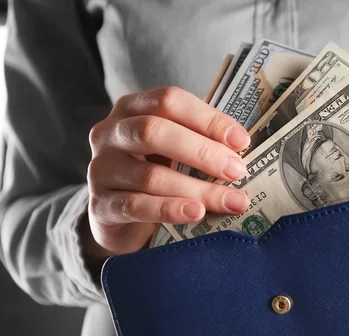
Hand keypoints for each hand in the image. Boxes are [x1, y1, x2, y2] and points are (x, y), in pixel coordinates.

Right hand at [84, 86, 250, 258]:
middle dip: (202, 152)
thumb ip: (199, 140)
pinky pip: (135, 206)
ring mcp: (101, 169)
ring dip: (197, 189)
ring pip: (150, 175)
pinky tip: (196, 213)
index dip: (208, 119)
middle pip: (154, 132)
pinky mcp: (100, 205)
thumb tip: (244, 148)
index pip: (169, 101)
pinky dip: (169, 209)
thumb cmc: (155, 171)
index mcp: (132, 108)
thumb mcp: (173, 149)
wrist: (117, 217)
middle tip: (237, 171)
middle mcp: (110, 133)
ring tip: (231, 201)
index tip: (241, 141)